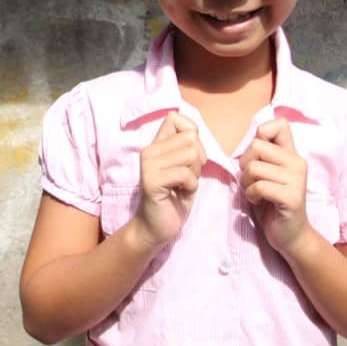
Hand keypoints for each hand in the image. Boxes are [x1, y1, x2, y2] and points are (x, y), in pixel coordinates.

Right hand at [136, 111, 205, 247]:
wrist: (157, 227)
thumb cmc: (174, 197)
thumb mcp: (185, 167)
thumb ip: (187, 147)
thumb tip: (194, 130)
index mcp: (156, 144)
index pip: (176, 117)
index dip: (193, 135)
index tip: (190, 157)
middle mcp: (149, 150)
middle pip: (191, 138)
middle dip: (198, 159)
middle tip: (187, 177)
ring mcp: (148, 165)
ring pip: (190, 154)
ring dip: (195, 174)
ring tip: (183, 185)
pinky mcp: (151, 181)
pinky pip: (185, 174)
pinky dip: (191, 186)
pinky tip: (180, 193)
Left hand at [239, 117, 310, 255]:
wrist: (290, 235)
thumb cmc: (272, 203)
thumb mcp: (267, 173)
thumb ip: (264, 154)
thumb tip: (253, 136)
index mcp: (292, 154)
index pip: (279, 124)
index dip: (261, 134)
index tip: (257, 156)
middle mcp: (298, 163)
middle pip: (256, 145)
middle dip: (245, 165)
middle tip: (252, 181)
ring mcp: (297, 179)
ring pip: (254, 167)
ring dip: (247, 183)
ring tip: (256, 193)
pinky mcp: (292, 197)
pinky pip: (259, 186)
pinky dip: (252, 195)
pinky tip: (259, 201)